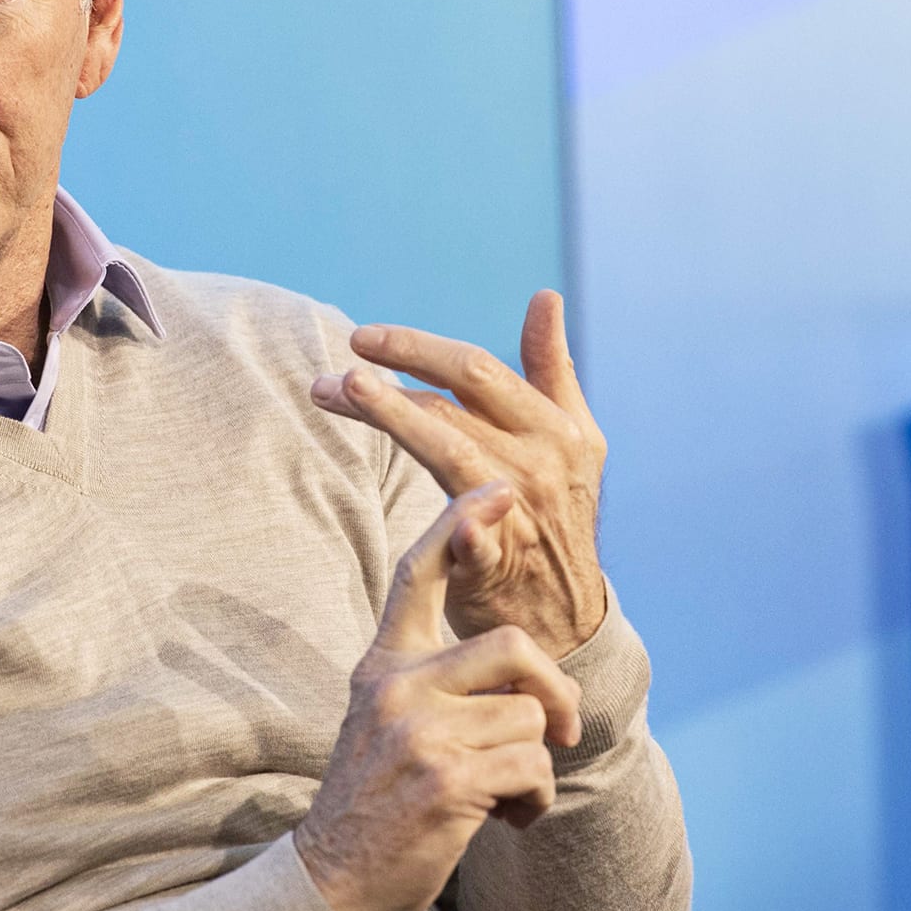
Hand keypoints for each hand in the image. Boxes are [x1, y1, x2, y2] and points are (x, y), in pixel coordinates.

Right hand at [294, 483, 584, 910]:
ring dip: (535, 769)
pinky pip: (532, 768)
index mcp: (382, 666)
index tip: (499, 492)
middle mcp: (397, 687)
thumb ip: (434, 685)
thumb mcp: (383, 725)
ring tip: (502, 798)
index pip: (418, 574)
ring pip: (530, 718)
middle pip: (511, 647)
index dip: (460, 525)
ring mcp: (420, 731)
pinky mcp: (447, 780)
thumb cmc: (372, 807)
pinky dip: (533, 803)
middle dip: (554, 691)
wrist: (329, 886)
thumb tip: (524, 674)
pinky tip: (503, 822)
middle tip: (560, 732)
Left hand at [311, 291, 609, 659]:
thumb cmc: (556, 513)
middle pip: (455, 405)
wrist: (569, 613)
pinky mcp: (503, 565)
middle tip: (337, 369)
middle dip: (390, 379)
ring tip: (342, 391)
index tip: (364, 338)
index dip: (418, 348)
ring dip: (393, 417)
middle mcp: (542, 461)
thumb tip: (544, 297)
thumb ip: (552, 367)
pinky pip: (478, 542)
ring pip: (450, 452)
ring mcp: (524, 512)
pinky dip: (465, 530)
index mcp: (555, 425)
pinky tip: (448, 518)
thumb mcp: (573, 437)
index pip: (478, 370)